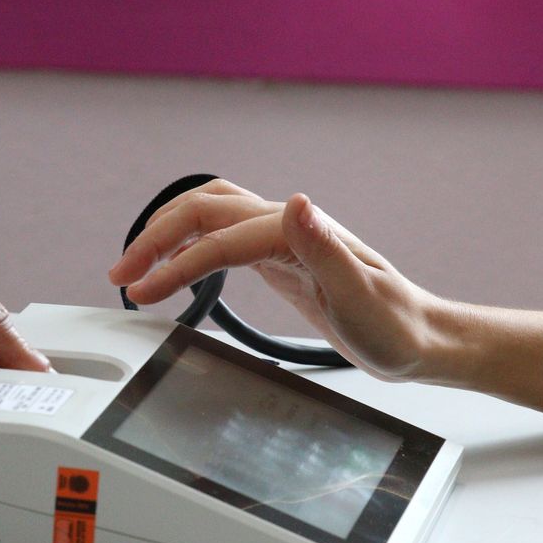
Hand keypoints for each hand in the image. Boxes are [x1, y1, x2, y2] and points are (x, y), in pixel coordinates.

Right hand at [107, 179, 441, 382]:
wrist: (422, 339)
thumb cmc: (397, 327)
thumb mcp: (362, 296)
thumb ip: (326, 248)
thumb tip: (295, 202)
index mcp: (300, 232)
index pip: (219, 240)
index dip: (175, 264)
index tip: (141, 292)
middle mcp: (288, 225)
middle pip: (204, 210)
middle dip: (155, 237)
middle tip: (120, 275)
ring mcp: (283, 239)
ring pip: (210, 216)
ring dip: (168, 233)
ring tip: (135, 268)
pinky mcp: (281, 259)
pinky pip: (223, 239)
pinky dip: (189, 247)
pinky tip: (177, 271)